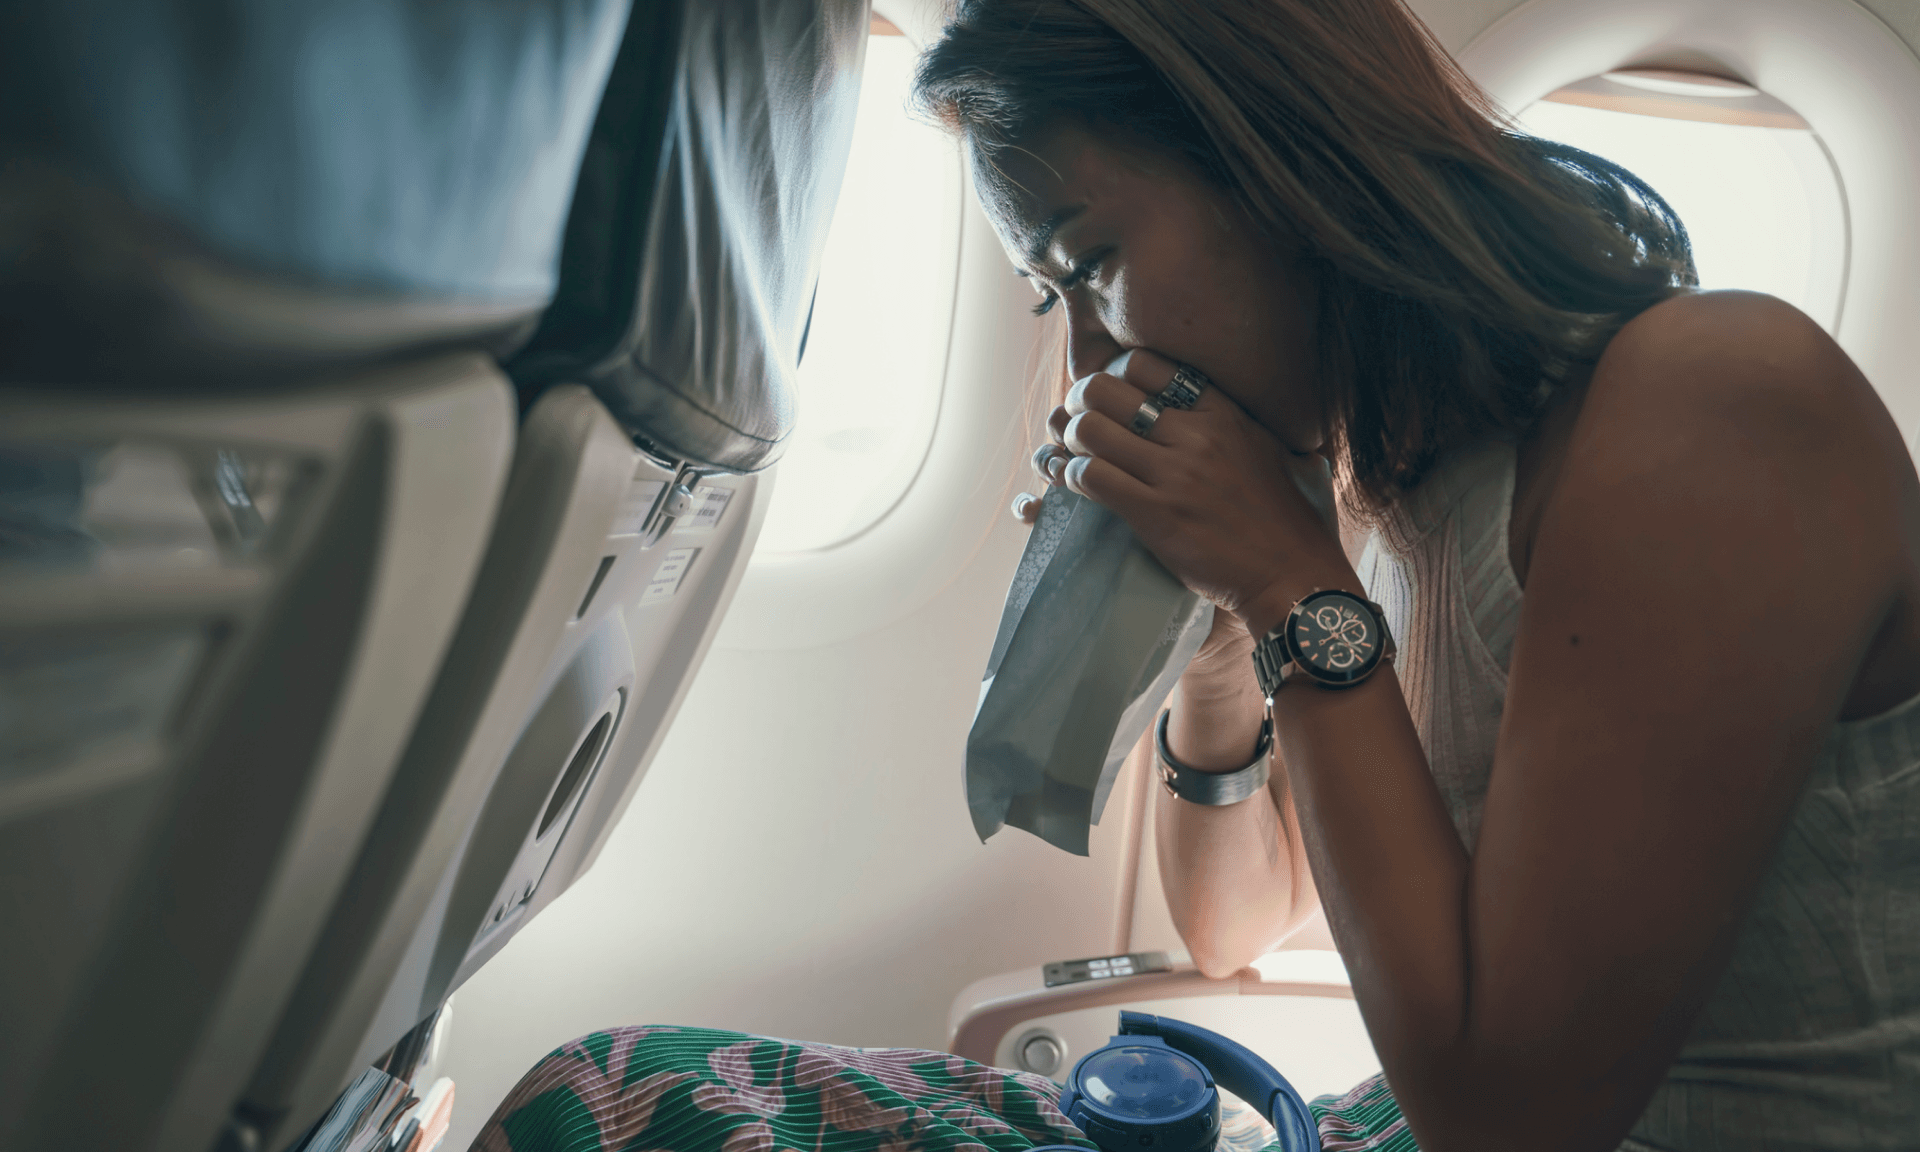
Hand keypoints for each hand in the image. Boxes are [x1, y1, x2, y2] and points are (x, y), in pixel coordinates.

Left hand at [1029, 349, 1352, 630]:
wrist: (1291, 574)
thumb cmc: (1286, 519)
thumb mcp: (1271, 451)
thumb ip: (1236, 423)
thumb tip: (1204, 409)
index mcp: (1222, 412)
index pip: (1145, 364)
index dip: (1113, 374)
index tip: (1108, 397)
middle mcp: (1195, 435)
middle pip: (1105, 390)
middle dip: (1079, 402)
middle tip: (1075, 422)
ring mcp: (1173, 474)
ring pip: (1089, 430)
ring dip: (1068, 440)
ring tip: (1069, 454)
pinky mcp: (1154, 514)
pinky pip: (1090, 476)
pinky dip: (1070, 475)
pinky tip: (1073, 483)